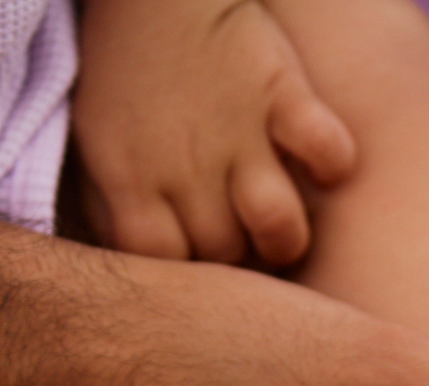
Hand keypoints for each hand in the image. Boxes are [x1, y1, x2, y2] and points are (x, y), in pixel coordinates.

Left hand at [73, 0, 356, 268]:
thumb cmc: (124, 69)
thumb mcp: (95, 140)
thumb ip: (113, 202)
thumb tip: (141, 258)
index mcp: (131, 176)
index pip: (162, 263)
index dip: (182, 274)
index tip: (191, 259)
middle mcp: (185, 164)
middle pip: (225, 253)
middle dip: (234, 258)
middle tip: (235, 239)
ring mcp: (239, 131)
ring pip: (279, 226)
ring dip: (285, 237)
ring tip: (279, 227)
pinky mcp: (282, 94)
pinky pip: (327, 152)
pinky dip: (332, 166)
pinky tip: (319, 168)